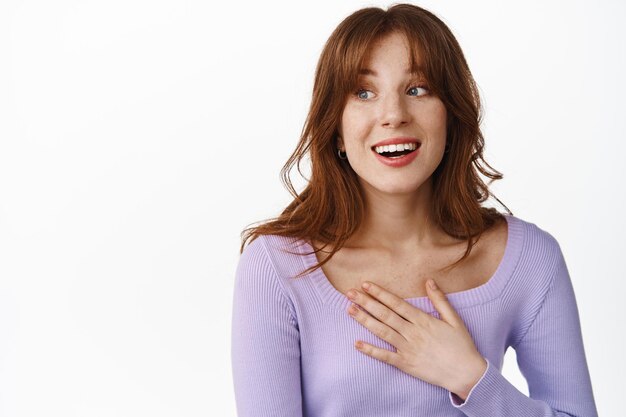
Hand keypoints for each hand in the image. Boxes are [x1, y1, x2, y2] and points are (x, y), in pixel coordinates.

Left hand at [345, 279, 487, 398]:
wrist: (466, 373)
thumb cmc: (461, 345)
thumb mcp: (454, 319)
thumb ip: (439, 299)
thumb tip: (429, 280)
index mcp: (423, 320)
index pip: (396, 303)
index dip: (380, 293)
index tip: (366, 284)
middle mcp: (413, 333)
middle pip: (385, 315)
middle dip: (366, 302)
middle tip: (349, 293)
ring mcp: (408, 349)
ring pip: (382, 332)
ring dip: (364, 320)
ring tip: (349, 310)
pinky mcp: (405, 364)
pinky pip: (385, 356)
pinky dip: (370, 350)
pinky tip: (357, 343)